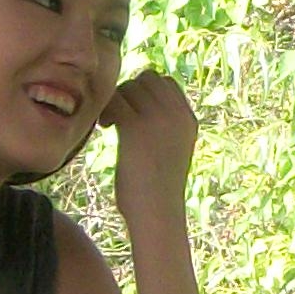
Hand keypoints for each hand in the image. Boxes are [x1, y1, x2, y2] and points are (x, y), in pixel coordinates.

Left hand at [98, 72, 198, 220]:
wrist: (157, 215)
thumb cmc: (158, 191)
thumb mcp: (170, 152)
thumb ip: (163, 128)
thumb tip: (138, 110)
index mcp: (188, 121)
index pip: (166, 82)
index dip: (144, 91)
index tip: (133, 112)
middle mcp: (177, 115)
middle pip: (147, 78)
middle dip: (128, 92)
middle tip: (118, 117)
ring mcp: (159, 119)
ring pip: (129, 86)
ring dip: (116, 100)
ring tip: (111, 124)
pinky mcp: (136, 128)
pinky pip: (115, 100)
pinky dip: (107, 109)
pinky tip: (106, 128)